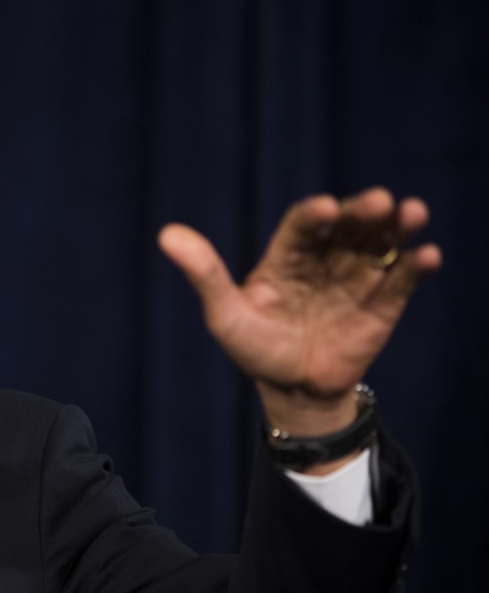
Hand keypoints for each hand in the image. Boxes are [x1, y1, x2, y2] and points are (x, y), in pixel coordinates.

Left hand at [158, 187, 440, 439]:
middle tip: (380, 201)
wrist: (292, 391)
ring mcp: (357, 277)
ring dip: (398, 226)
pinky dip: (415, 266)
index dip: (315, 215)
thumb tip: (166, 234)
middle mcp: (326, 257)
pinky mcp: (384, 303)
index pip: (303, 225)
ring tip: (412, 212)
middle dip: (364, 211)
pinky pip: (402, 280)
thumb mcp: (225, 314)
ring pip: (381, 243)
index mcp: (288, 254)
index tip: (325, 208)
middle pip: (349, 225)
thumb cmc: (254, 348)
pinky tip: (426, 257)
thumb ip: (204, 274)